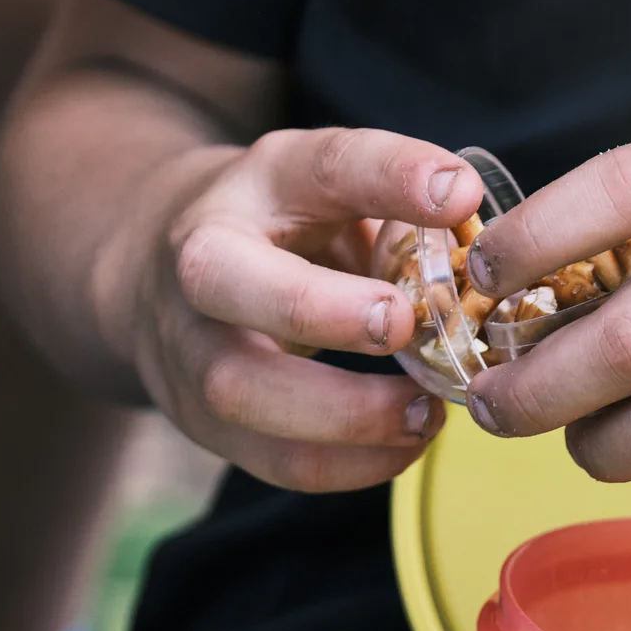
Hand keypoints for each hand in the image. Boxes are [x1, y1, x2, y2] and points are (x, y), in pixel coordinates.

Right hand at [105, 127, 482, 491]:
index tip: (460, 195)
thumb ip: (396, 197)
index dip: (390, 176)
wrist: (159, 274)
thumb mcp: (330, 188)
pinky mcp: (196, 419)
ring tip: (425, 413)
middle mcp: (199, 260)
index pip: (319, 165)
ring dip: (341, 414)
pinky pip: (267, 458)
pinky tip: (401, 446)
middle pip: (223, 280)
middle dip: (316, 310)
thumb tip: (472, 216)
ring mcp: (185, 346)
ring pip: (237, 390)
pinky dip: (344, 465)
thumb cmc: (278, 228)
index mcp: (254, 185)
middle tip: (403, 325)